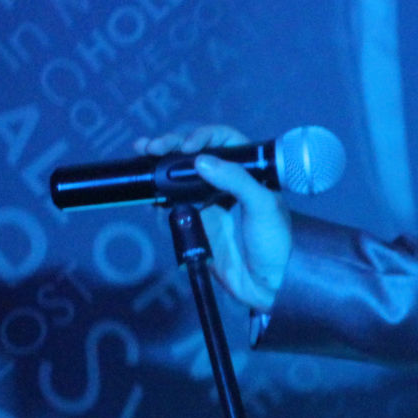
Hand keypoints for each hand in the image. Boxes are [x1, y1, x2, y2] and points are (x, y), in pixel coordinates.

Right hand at [136, 124, 291, 312]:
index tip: (188, 147)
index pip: (226, 140)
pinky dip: (158, 187)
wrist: (263, 281)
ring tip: (144, 153)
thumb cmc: (273, 242)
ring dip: (162, 160)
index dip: (205, 136)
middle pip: (198, 151)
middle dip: (174, 143)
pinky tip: (148, 183)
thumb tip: (201, 160)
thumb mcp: (263, 207)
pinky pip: (173, 195)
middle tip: (154, 147)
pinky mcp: (195, 216)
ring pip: (182, 170)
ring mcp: (210, 197)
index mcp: (251, 172)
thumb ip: (237, 180)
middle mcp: (229, 180)